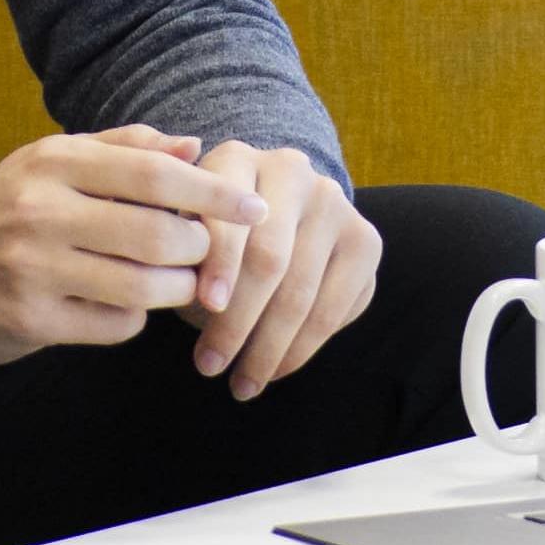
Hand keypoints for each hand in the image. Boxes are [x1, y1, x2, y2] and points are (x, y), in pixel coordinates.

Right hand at [0, 127, 250, 365]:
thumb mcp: (45, 166)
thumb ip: (120, 151)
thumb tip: (194, 147)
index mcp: (53, 162)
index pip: (157, 175)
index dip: (215, 194)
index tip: (255, 208)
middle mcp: (41, 209)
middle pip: (161, 236)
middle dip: (199, 253)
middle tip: (202, 259)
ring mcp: (33, 267)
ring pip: (146, 286)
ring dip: (174, 292)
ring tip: (169, 285)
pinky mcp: (29, 319)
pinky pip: (115, 325)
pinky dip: (130, 319)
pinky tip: (112, 307)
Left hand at [168, 136, 381, 392]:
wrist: (274, 216)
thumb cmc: (209, 235)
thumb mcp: (183, 233)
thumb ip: (180, 254)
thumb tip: (185, 289)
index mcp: (236, 160)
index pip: (230, 214)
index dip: (221, 261)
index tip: (206, 306)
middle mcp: (290, 170)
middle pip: (270, 257)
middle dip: (238, 321)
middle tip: (209, 367)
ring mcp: (334, 203)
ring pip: (302, 289)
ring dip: (269, 347)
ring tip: (241, 384)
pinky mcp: (365, 239)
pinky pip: (335, 306)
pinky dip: (302, 348)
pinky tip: (276, 371)